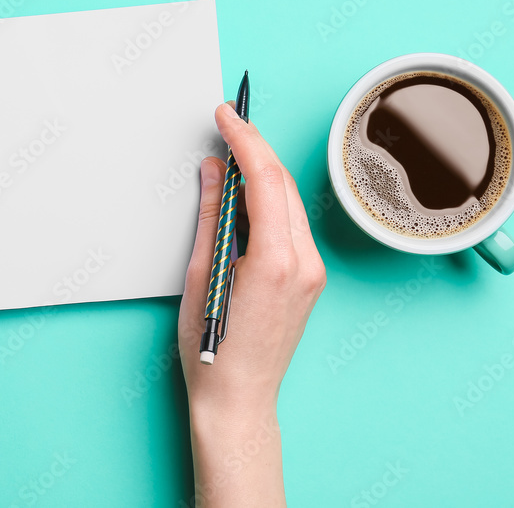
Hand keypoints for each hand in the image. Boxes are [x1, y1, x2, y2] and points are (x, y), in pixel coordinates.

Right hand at [179, 102, 326, 506]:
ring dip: (262, 173)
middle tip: (227, 123)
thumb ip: (212, 217)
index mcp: (278, 260)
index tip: (226, 114)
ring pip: (290, 201)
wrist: (239, 399)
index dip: (244, 139)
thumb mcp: (201, 276)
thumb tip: (216, 172)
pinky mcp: (310, 278)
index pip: (265, 179)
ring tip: (231, 154)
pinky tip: (246, 195)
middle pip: (283, 184)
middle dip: (255, 148)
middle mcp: (305, 262)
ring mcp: (313, 272)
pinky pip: (291, 224)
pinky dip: (269, 200)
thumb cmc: (213, 351)